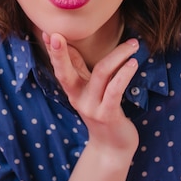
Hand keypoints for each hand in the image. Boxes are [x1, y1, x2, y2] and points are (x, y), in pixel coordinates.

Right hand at [42, 32, 139, 153]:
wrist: (112, 148)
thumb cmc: (103, 112)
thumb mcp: (88, 90)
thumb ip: (78, 68)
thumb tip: (68, 43)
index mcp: (72, 91)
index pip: (60, 67)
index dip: (53, 51)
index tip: (47, 32)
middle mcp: (78, 99)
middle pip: (65, 73)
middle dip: (59, 54)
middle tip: (56, 35)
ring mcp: (92, 108)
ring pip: (101, 74)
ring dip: (118, 55)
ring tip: (133, 44)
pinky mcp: (108, 115)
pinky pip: (115, 90)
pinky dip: (124, 74)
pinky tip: (133, 63)